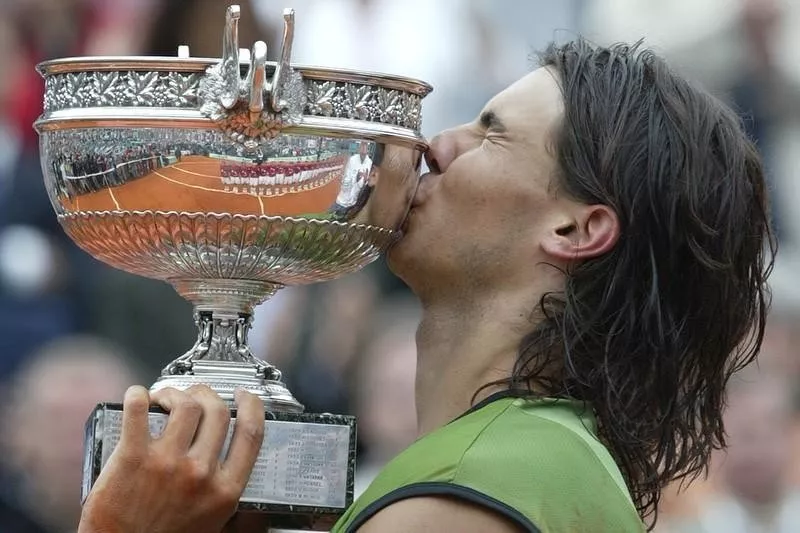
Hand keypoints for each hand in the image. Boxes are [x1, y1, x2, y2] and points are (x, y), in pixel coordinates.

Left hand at [78, 385, 265, 532]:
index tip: (243, 397)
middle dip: (207, 394)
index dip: (251, 406)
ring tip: (164, 398)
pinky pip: (137, 410)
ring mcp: (166, 463)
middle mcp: (199, 474)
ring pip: (185, 404)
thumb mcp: (213, 521)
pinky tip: (137, 397)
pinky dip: (137, 395)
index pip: (250, 433)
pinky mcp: (132, 458)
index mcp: (224, 490)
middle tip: (195, 395)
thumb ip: (225, 489)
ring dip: (175, 393)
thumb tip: (232, 459)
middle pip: (217, 411)